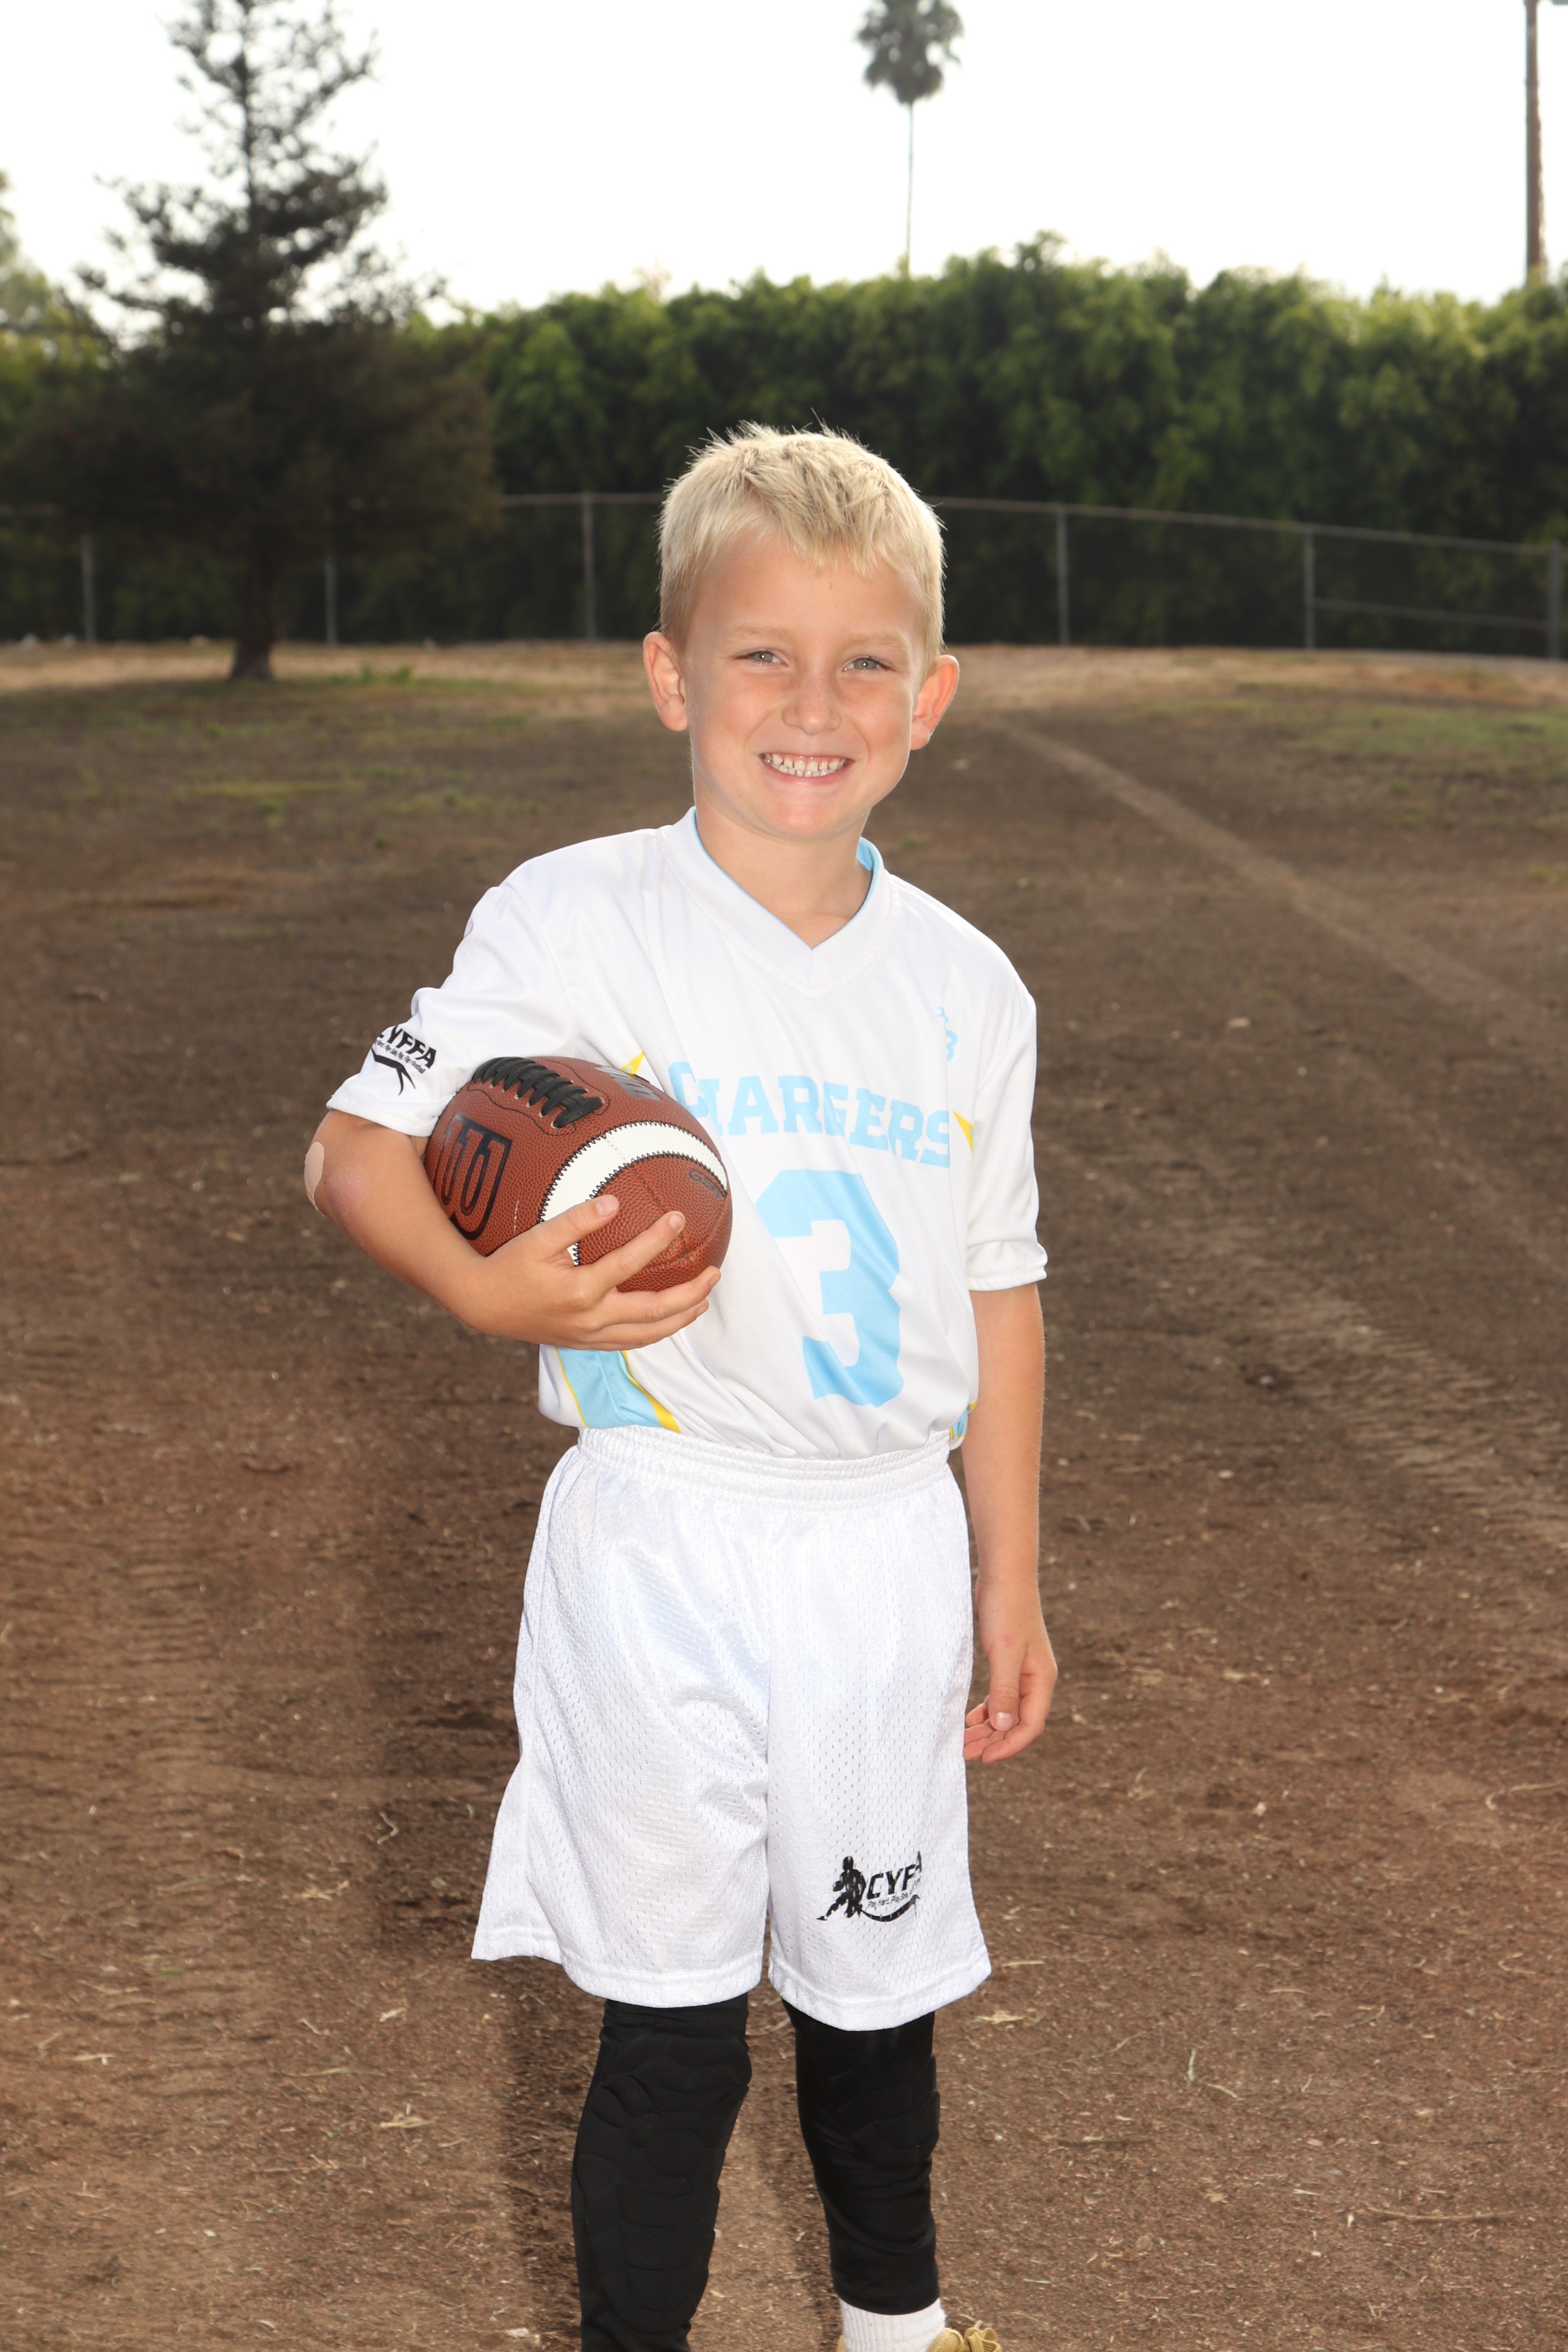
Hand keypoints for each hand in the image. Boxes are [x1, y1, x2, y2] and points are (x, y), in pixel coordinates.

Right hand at [455, 1193, 720, 1349]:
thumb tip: (614, 1202)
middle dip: (690, 1294)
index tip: (679, 1218)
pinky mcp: (585, 1344)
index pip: (631, 1263)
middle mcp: (591, 1319)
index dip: (658, 1239)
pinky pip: (630, 1343)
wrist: (482, 1305)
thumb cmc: (508, 1266)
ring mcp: (590, 1336)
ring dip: (680, 1319)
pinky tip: (668, 1321)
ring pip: (647, 1334)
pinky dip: (655, 1333)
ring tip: (703, 1301)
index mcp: (581, 1291)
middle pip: (655, 1312)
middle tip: (714, 1273)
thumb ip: (576, 1220)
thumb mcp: (537, 1238)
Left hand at [964, 1583, 1056, 1764]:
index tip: (984, 1759)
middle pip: (1017, 1723)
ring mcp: (1023, 1672)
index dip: (1008, 1746)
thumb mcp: (1004, 1653)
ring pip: (1006, 1711)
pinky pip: (1000, 1697)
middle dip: (993, 1741)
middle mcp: (1035, 1680)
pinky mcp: (1009, 1663)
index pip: (1029, 1726)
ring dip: (987, 1729)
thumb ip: (1004, 1690)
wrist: (1005, 1576)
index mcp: (1041, 1680)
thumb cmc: (1007, 1610)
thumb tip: (1002, 1726)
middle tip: (965, 1753)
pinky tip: (970, 1718)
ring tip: (964, 1741)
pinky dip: (986, 1710)